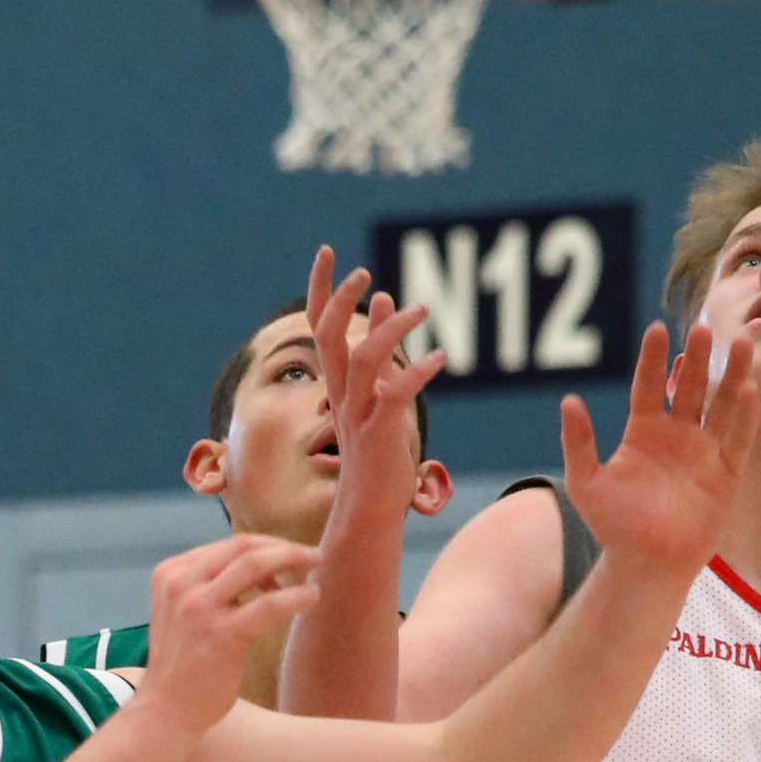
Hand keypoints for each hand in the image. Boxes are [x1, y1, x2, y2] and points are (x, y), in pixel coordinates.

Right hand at [138, 531, 320, 730]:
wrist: (166, 711)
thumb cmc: (185, 664)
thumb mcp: (185, 612)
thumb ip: (212, 586)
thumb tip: (266, 567)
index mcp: (171, 573)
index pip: (227, 545)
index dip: (265, 546)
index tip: (287, 558)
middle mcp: (181, 584)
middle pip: (242, 546)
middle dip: (284, 546)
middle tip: (313, 555)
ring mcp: (198, 608)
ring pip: (255, 564)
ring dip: (293, 559)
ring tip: (316, 567)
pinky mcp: (220, 634)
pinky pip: (270, 604)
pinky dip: (296, 596)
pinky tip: (311, 597)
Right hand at [303, 248, 442, 481]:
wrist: (371, 508)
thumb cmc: (378, 453)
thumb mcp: (378, 393)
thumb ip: (382, 349)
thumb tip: (386, 298)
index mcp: (338, 383)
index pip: (319, 326)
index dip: (322, 289)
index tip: (328, 252)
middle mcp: (342, 394)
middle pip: (329, 336)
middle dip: (342, 300)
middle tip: (363, 271)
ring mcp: (359, 414)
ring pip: (364, 359)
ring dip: (392, 330)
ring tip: (423, 309)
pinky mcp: (380, 434)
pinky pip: (396, 396)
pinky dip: (417, 373)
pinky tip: (441, 359)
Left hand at [559, 316, 756, 580]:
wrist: (645, 565)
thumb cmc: (614, 526)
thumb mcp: (587, 484)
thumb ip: (578, 443)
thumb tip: (568, 400)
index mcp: (644, 431)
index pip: (649, 385)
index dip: (653, 358)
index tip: (656, 329)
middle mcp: (677, 434)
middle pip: (690, 387)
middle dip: (698, 358)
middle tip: (703, 327)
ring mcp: (704, 451)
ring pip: (721, 404)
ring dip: (731, 375)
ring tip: (740, 343)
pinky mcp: (726, 472)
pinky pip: (738, 438)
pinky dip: (745, 415)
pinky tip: (749, 389)